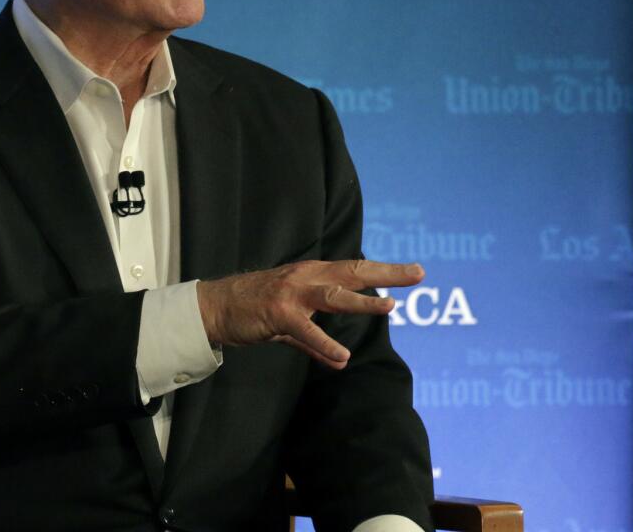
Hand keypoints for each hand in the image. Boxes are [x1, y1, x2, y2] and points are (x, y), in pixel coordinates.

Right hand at [196, 259, 424, 369]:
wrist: (215, 307)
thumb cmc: (253, 310)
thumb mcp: (290, 323)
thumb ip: (316, 341)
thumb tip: (340, 361)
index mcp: (311, 275)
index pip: (354, 271)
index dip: (385, 271)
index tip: (415, 271)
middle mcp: (305, 278)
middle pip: (352, 273)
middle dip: (386, 273)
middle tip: (417, 274)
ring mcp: (292, 294)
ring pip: (333, 296)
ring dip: (361, 301)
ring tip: (388, 306)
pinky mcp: (278, 314)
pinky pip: (306, 331)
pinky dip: (324, 344)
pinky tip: (341, 355)